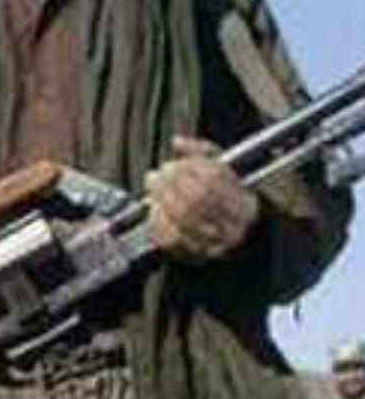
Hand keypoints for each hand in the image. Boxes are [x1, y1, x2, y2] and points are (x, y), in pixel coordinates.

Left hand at [146, 136, 259, 263]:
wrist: (223, 235)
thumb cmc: (220, 198)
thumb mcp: (220, 171)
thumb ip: (201, 151)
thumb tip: (179, 142)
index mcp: (246, 203)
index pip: (217, 178)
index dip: (190, 168)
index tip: (173, 164)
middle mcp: (235, 226)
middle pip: (199, 197)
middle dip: (172, 182)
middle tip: (158, 175)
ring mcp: (215, 244)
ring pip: (184, 217)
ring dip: (162, 197)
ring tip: (153, 185)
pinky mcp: (194, 256)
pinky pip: (172, 237)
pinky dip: (158, 219)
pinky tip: (154, 208)